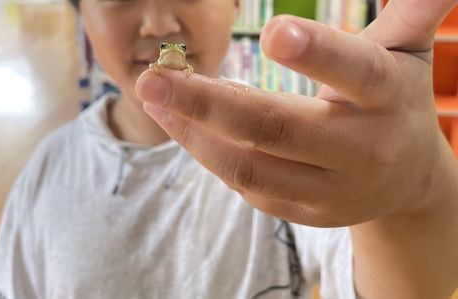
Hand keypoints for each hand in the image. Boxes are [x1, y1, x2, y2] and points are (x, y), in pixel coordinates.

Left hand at [135, 0, 456, 226]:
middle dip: (207, 104)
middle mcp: (359, 150)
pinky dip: (210, 157)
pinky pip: (248, 188)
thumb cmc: (396, 104)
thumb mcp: (406, 57)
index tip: (273, 32)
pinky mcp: (305, 213)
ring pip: (250, 168)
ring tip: (156, 100)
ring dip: (195, 134)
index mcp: (386, 98)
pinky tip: (183, 127)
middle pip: (276, 129)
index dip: (318, 54)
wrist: (407, 181)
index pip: (356, 74)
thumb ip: (411, 15)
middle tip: (153, 78)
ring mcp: (329, 191)